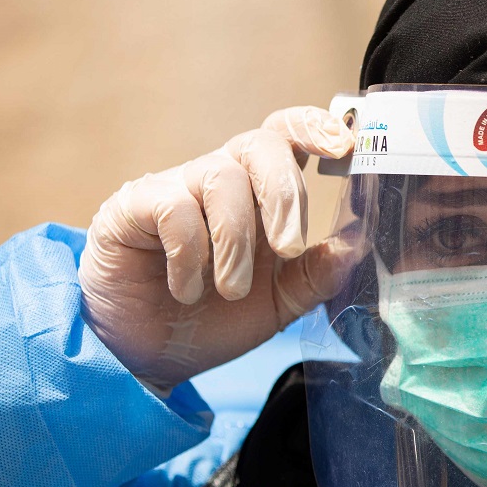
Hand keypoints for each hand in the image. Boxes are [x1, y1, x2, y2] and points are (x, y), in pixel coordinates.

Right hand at [79, 106, 358, 393]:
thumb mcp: (278, 304)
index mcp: (260, 195)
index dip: (315, 128)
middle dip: (284, 194)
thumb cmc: (214, 320)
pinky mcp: (132, 207)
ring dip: (236, 241)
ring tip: (232, 291)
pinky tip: (187, 290)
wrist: (148, 358)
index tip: (344, 146)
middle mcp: (220, 180)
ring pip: (221, 179)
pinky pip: (173, 208)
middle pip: (261, 144)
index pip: (287, 136)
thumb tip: (355, 246)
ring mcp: (175, 188)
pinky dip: (190, 253)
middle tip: (287, 249)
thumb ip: (316, 276)